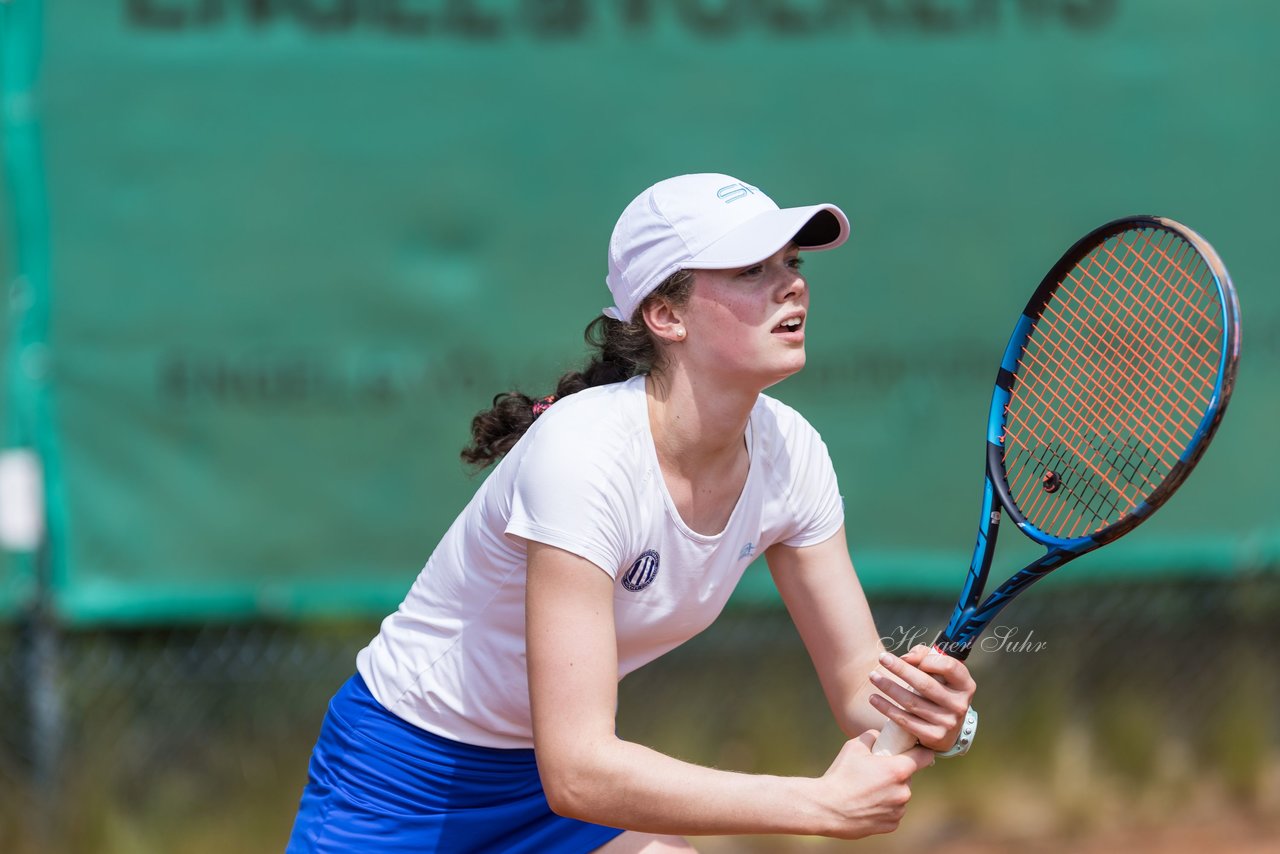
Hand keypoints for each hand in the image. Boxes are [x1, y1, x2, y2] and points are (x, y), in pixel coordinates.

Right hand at [810, 731, 934, 837]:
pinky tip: (867, 803)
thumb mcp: (854, 746)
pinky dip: (884, 807)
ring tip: (867, 790)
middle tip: (875, 772)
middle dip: (895, 773)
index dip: (921, 751)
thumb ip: (872, 736)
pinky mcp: (891, 825)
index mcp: (897, 770)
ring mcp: (898, 810)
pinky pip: (893, 811)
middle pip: (908, 777)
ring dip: (890, 791)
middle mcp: (903, 791)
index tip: (915, 750)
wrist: (826, 807)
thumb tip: (879, 735)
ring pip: (900, 795)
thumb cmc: (840, 775)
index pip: (924, 757)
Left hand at [868, 645, 976, 751]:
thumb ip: (925, 656)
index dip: (929, 660)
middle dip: (901, 670)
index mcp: (965, 685)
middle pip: (926, 684)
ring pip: (912, 702)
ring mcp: (948, 723)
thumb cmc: (939, 689)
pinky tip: (874, 699)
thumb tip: (906, 658)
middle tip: (882, 658)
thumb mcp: (939, 671)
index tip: (908, 657)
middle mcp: (960, 704)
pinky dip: (887, 709)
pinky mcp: (935, 737)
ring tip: (873, 677)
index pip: (949, 666)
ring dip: (889, 688)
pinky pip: (906, 721)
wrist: (946, 726)